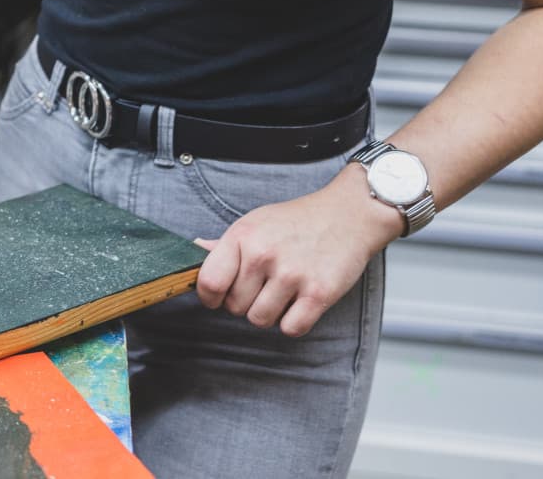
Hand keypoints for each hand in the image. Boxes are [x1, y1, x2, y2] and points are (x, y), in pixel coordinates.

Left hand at [194, 164, 400, 336]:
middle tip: (264, 286)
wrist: (349, 215)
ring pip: (260, 320)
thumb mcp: (255, 223)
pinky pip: (291, 329)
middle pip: (235, 307)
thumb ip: (225, 244)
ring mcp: (292, 275)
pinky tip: (300, 303)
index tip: (219, 297)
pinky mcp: (319, 293)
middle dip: (245, 302)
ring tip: (283, 292)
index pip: (209, 283)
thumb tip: (194, 250)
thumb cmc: (297, 221)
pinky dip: (295, 322)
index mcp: (242, 237)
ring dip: (270, 313)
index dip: (210, 297)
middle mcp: (264, 255)